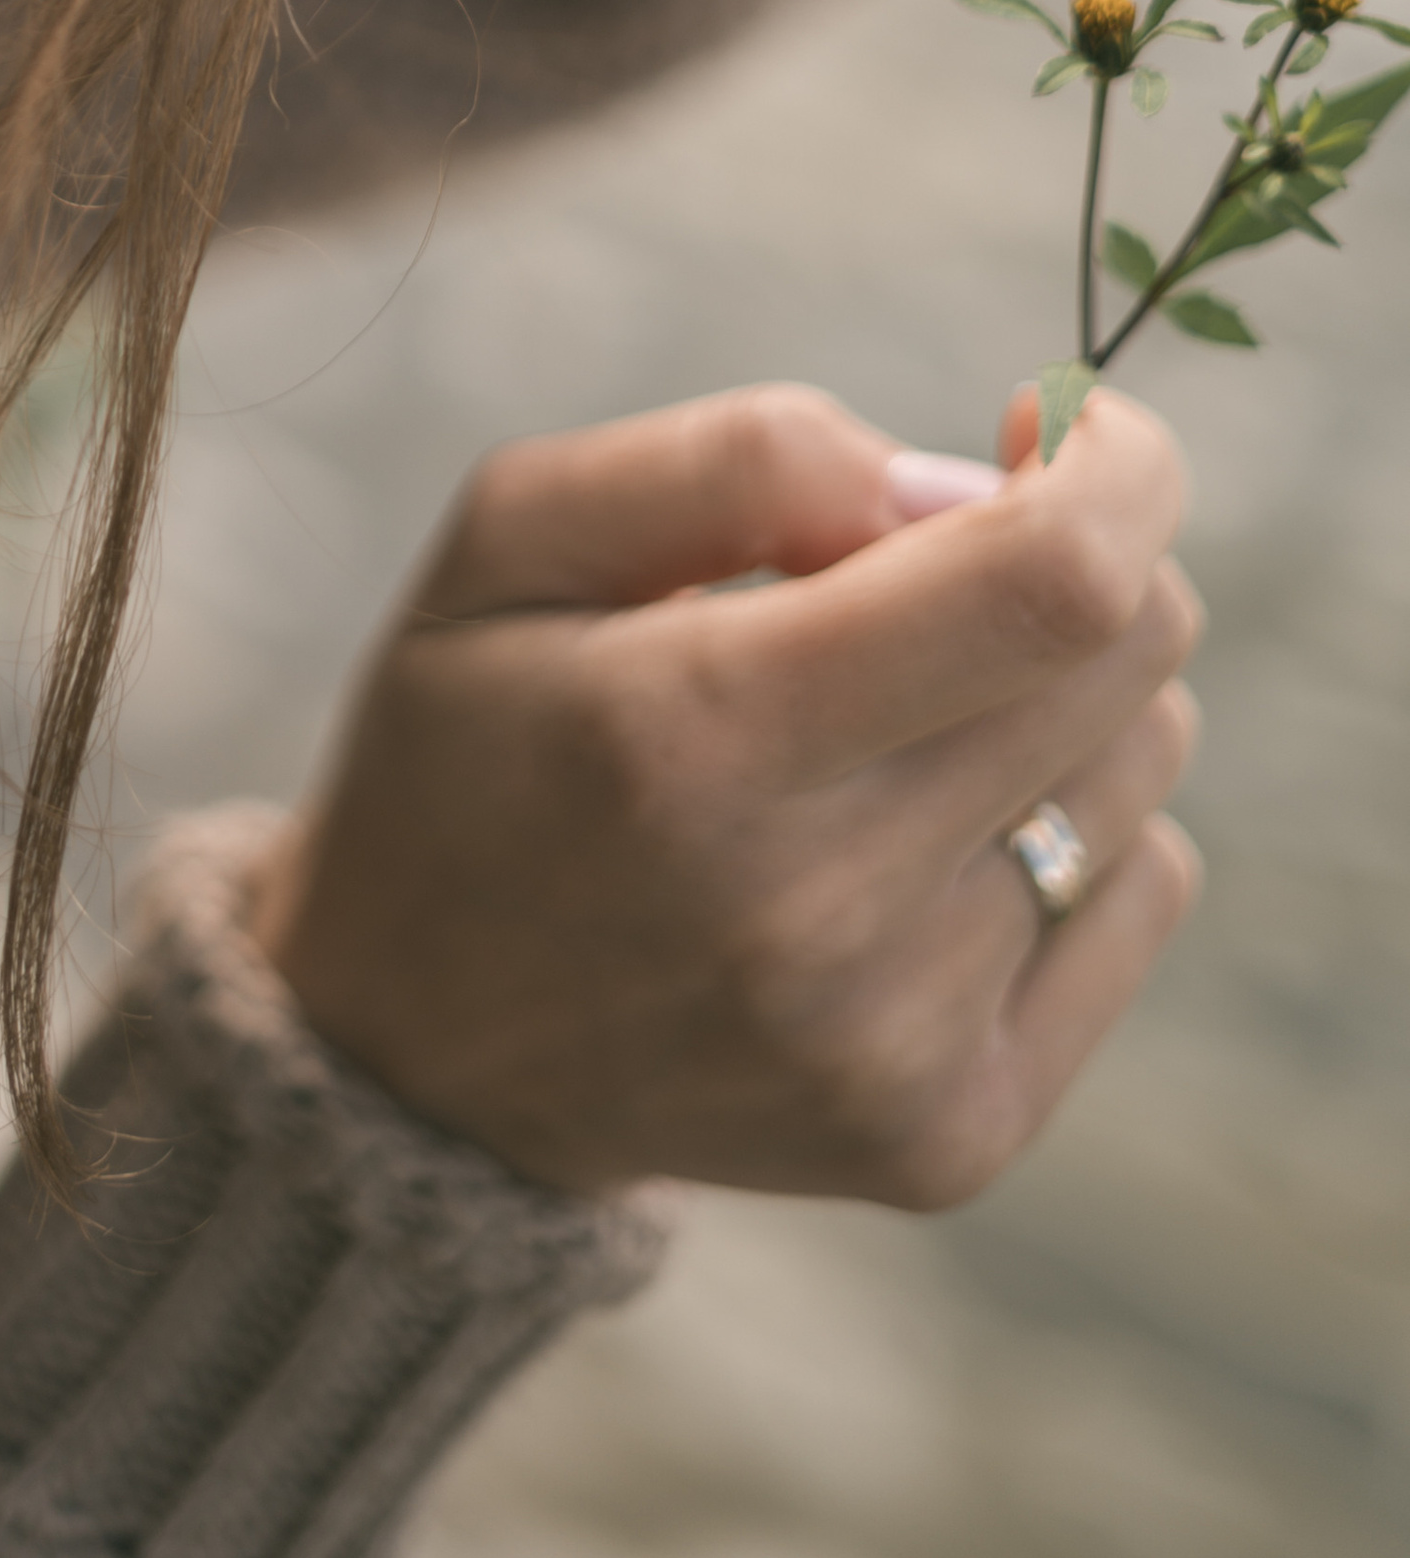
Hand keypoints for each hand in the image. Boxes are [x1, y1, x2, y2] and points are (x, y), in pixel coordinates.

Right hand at [252, 379, 1201, 1208]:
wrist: (416, 1052)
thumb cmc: (478, 736)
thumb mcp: (515, 530)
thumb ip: (736, 458)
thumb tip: (951, 488)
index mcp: (697, 731)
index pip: (1049, 587)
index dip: (1116, 472)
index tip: (1067, 421)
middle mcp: (812, 907)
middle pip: (1125, 663)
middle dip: (1080, 558)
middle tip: (941, 558)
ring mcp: (894, 1043)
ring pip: (1142, 768)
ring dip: (1061, 694)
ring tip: (897, 715)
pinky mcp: (954, 1135)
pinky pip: (1139, 891)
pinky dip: (1069, 824)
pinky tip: (925, 836)